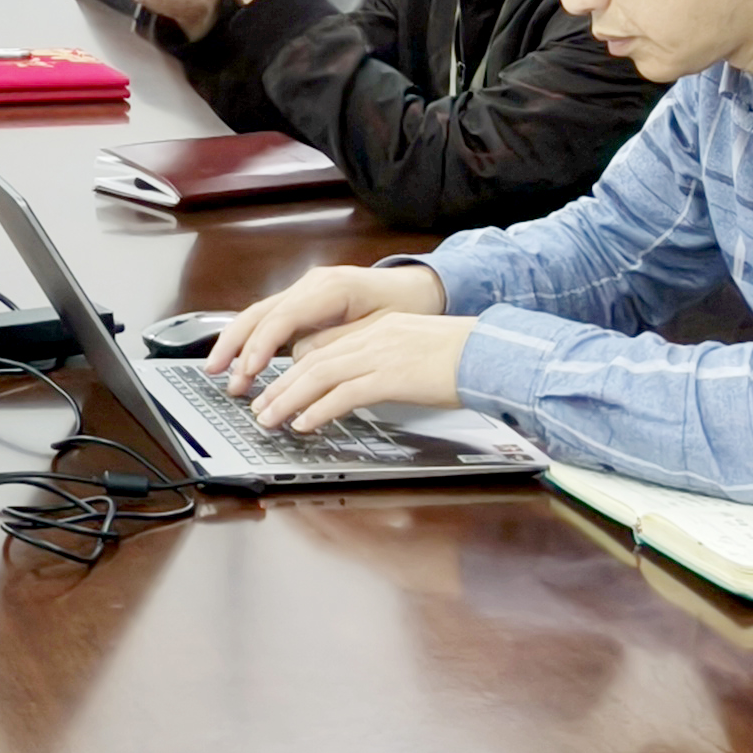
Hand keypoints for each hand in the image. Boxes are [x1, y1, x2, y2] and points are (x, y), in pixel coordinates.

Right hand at [203, 262, 444, 386]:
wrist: (419, 288)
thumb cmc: (405, 307)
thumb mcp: (378, 328)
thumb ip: (337, 341)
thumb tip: (301, 357)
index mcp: (330, 287)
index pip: (282, 316)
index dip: (262, 345)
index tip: (249, 370)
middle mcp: (311, 284)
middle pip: (260, 313)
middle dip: (235, 344)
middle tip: (218, 373)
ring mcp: (305, 291)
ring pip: (259, 315)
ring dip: (238, 344)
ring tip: (221, 371)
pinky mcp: (305, 302)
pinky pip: (271, 320)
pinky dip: (253, 340)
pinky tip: (242, 360)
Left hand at [248, 312, 475, 430]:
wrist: (493, 353)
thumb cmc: (464, 357)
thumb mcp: (416, 352)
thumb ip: (387, 363)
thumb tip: (364, 387)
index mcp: (378, 329)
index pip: (324, 347)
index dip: (294, 369)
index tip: (275, 387)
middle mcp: (373, 337)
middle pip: (312, 360)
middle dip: (280, 386)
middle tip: (259, 407)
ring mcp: (381, 355)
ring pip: (319, 375)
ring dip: (288, 399)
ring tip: (268, 419)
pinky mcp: (391, 377)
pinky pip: (344, 394)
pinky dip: (318, 409)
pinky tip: (304, 424)